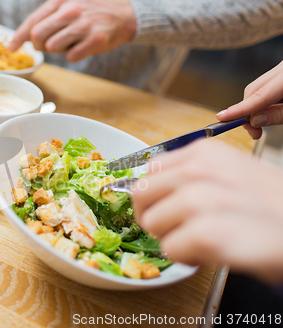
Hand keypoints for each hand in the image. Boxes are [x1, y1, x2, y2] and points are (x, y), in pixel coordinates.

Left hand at [8, 0, 136, 61]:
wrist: (124, 14)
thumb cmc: (91, 12)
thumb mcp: (68, 5)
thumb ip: (48, 19)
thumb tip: (27, 38)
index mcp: (60, 1)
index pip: (32, 22)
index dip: (18, 37)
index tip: (11, 48)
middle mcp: (70, 10)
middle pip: (38, 37)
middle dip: (39, 45)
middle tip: (50, 44)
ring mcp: (83, 25)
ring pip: (53, 47)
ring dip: (59, 50)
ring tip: (71, 42)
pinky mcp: (95, 39)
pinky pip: (71, 56)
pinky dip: (74, 55)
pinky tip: (83, 46)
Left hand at [133, 140, 282, 282]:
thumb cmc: (273, 209)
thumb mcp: (232, 176)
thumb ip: (193, 179)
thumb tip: (156, 197)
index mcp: (204, 152)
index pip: (149, 171)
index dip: (154, 196)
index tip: (168, 210)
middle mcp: (200, 169)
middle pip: (141, 194)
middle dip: (155, 217)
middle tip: (179, 230)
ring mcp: (201, 199)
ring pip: (152, 223)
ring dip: (172, 239)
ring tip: (203, 241)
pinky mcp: (207, 232)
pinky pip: (170, 249)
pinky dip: (187, 258)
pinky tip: (212, 253)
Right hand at [217, 61, 282, 139]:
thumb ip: (280, 113)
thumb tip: (256, 120)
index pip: (257, 95)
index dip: (239, 109)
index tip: (222, 118)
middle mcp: (281, 69)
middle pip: (252, 90)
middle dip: (247, 111)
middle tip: (254, 132)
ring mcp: (280, 69)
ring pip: (258, 88)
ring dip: (255, 106)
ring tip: (261, 124)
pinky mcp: (280, 73)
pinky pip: (266, 86)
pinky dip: (264, 100)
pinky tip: (271, 109)